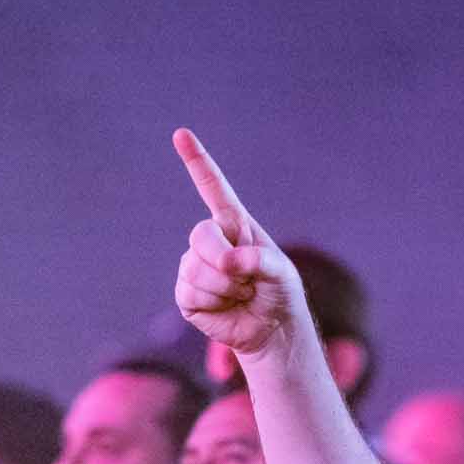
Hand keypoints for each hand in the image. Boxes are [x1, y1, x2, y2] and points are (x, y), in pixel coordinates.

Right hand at [170, 129, 314, 365]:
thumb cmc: (278, 292)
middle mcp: (212, 240)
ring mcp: (195, 265)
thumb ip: (261, 261)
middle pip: (200, 235)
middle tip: (246, 279)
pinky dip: (214, 302)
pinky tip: (225, 306)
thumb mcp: (282, 273)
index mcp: (235, 225)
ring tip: (241, 294)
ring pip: (196, 269)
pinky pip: (190, 292)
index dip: (197, 162)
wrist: (271, 328)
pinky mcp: (186, 293)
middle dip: (223, 259)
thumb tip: (227, 262)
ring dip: (225, 288)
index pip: (213, 188)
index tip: (181, 134)